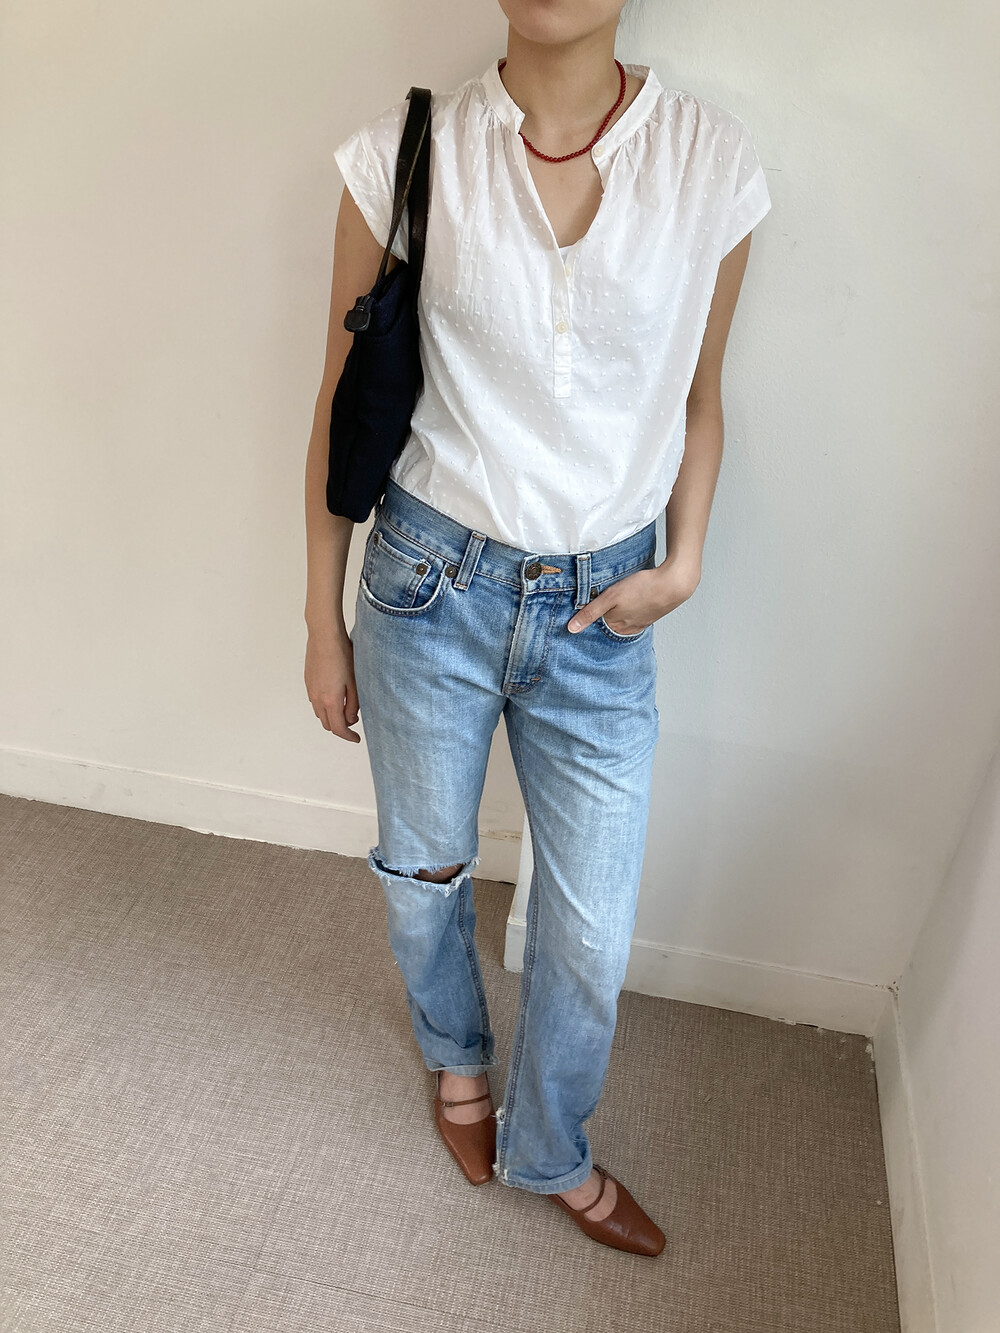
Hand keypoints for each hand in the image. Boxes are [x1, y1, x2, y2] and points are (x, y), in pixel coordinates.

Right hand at [305, 629, 361, 741]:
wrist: (324, 636)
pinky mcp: (308, 682)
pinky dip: (325, 706)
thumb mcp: (354, 682)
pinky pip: (316, 702)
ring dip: (332, 716)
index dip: (348, 737)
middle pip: (328, 724)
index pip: (338, 728)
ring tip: (346, 707)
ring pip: (321, 713)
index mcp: (331, 701)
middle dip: (341, 727)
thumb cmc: (343, 655)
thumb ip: (353, 704)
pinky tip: (336, 695)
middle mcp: (317, 699)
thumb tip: (351, 719)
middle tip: (354, 722)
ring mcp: (311, 691)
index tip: (356, 738)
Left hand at [567, 557, 700, 635]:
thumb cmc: (643, 588)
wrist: (674, 583)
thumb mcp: (611, 597)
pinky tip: (631, 602)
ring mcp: (641, 622)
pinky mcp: (651, 614)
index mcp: (617, 626)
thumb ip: (591, 612)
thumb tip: (571, 629)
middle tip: (598, 605)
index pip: (596, 626)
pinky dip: (630, 611)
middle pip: (609, 624)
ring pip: (623, 620)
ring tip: (614, 602)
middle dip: (602, 617)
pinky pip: (636, 615)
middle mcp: (628, 628)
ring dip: (617, 613)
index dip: (588, 617)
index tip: (582, 611)